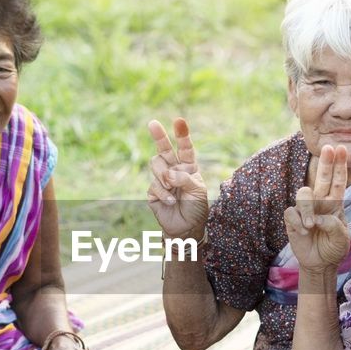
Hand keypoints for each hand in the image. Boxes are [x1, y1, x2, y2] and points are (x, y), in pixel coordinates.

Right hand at [146, 118, 208, 239]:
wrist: (186, 228)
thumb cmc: (196, 208)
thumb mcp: (197, 191)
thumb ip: (184, 178)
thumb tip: (167, 174)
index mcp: (188, 167)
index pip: (185, 148)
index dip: (182, 134)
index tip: (179, 121)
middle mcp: (174, 170)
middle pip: (164, 149)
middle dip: (159, 135)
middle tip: (152, 123)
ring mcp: (162, 179)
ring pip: (156, 165)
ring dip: (164, 175)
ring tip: (172, 188)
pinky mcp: (152, 191)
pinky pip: (154, 185)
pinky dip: (164, 193)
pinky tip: (171, 201)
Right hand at [283, 145, 349, 270]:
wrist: (320, 263)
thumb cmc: (333, 247)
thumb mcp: (341, 239)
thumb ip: (334, 226)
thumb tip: (319, 217)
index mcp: (335, 204)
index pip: (338, 182)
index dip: (340, 166)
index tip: (341, 149)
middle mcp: (320, 202)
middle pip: (321, 178)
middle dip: (325, 163)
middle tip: (328, 148)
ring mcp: (305, 209)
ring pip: (303, 194)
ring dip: (307, 209)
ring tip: (311, 226)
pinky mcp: (292, 218)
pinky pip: (291, 213)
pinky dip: (298, 223)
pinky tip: (304, 233)